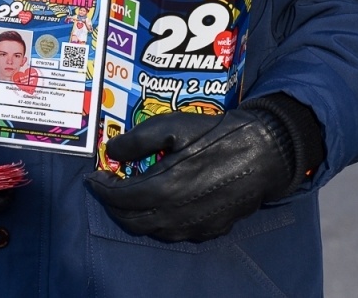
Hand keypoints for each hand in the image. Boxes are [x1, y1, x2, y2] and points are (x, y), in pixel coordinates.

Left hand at [84, 103, 299, 242]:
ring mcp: (195, 226)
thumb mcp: (172, 125)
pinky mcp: (211, 229)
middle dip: (113, 205)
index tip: (93, 177)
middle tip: (108, 187)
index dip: (101, 188)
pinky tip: (161, 201)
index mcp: (164, 188)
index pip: (119, 198)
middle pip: (131, 221)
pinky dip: (159, 220)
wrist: (265, 151)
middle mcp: (176, 214)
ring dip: (135, 214)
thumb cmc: (217, 134)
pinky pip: (175, 231)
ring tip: (132, 193)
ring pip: (153, 230)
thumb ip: (137, 141)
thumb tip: (111, 151)